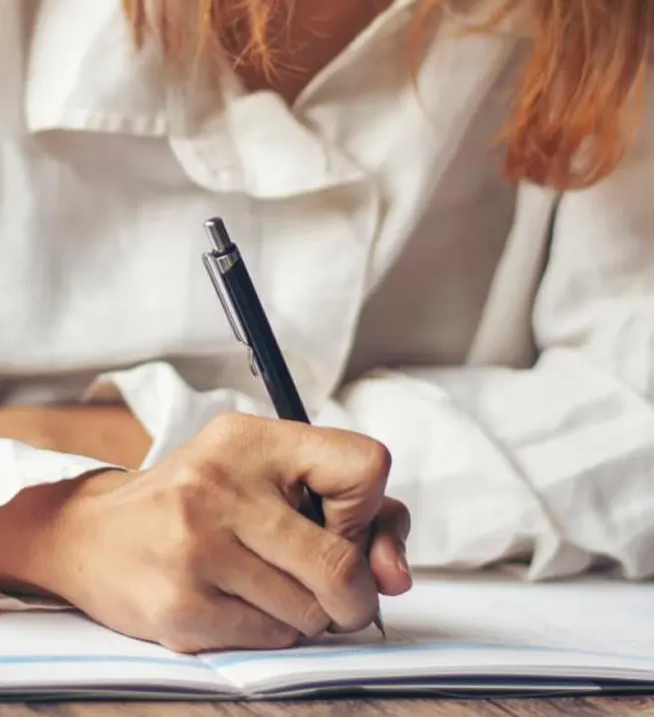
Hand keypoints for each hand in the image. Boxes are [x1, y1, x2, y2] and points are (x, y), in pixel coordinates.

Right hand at [23, 413, 407, 652]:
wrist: (92, 532)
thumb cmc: (199, 500)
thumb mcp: (268, 474)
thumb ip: (352, 510)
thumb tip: (394, 577)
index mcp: (254, 439)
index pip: (367, 469)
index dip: (370, 510)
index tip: (340, 524)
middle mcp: (223, 485)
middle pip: (342, 563)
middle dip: (354, 593)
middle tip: (336, 592)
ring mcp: (197, 546)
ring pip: (311, 612)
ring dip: (309, 615)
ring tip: (272, 588)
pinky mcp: (179, 605)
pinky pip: (271, 640)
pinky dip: (272, 633)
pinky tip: (240, 605)